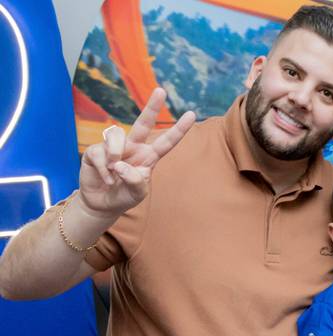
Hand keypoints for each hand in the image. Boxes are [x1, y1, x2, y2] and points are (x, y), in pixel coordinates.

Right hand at [79, 88, 195, 218]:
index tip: (192, 114)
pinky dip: (104, 169)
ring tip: (114, 172)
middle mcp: (133, 147)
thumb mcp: (137, 193)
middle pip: (143, 123)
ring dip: (115, 156)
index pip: (166, 142)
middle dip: (152, 107)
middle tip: (161, 90)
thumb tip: (121, 165)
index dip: (179, 129)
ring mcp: (114, 148)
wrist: (102, 204)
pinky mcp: (96, 151)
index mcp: (149, 156)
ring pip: (117, 137)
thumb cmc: (124, 196)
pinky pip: (100, 153)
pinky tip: (106, 178)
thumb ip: (136, 181)